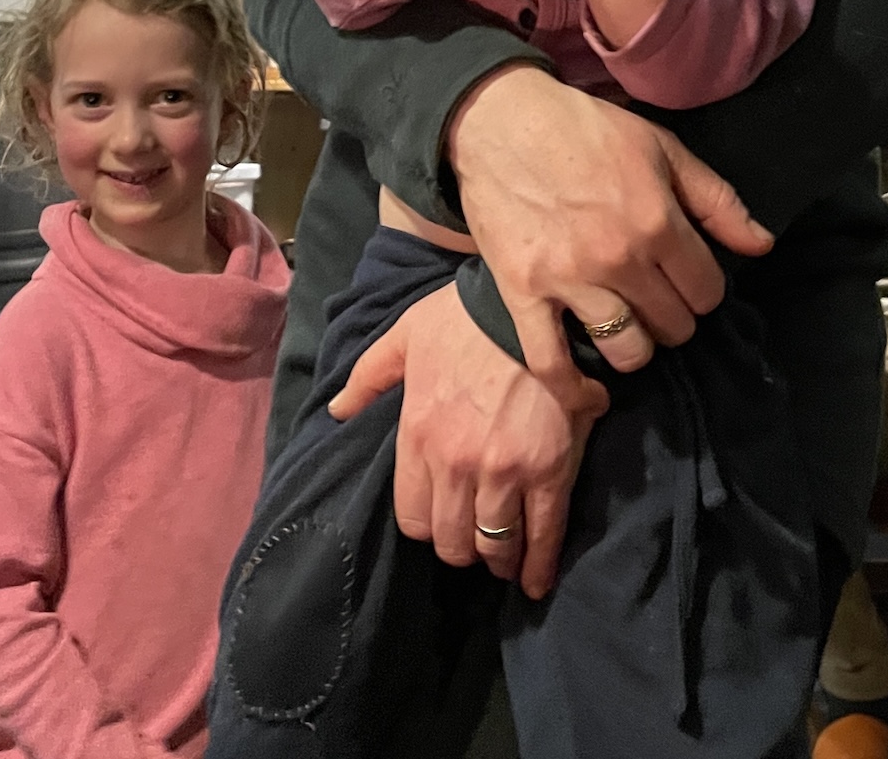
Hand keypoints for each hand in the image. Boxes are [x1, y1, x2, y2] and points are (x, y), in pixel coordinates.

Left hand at [328, 282, 606, 596]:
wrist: (531, 304)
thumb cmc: (464, 317)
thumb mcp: (405, 337)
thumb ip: (368, 378)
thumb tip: (337, 411)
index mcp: (418, 435)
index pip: (412, 516)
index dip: (425, 525)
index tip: (437, 521)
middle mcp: (456, 464)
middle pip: (452, 541)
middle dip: (460, 547)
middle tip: (471, 540)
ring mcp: (505, 473)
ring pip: (494, 546)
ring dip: (497, 559)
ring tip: (502, 558)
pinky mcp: (551, 473)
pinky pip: (543, 536)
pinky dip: (539, 566)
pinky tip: (535, 582)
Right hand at [448, 64, 774, 398]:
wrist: (499, 120)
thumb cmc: (582, 129)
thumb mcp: (661, 147)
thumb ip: (716, 200)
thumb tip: (762, 246)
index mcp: (657, 221)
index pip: (707, 292)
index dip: (701, 287)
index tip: (684, 276)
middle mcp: (619, 258)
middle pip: (674, 326)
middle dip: (673, 315)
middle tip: (653, 295)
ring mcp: (569, 280)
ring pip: (627, 351)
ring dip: (635, 345)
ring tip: (627, 325)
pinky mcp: (523, 292)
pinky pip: (551, 362)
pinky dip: (574, 390)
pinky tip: (591, 394)